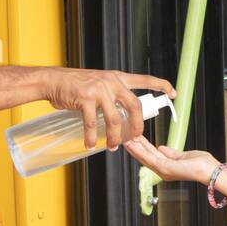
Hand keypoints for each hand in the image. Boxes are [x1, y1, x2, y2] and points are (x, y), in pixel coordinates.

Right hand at [42, 68, 174, 150]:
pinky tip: (90, 145)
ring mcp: (99, 90)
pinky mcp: (85, 99)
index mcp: (117, 78)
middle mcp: (111, 82)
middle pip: (135, 106)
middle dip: (137, 126)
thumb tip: (122, 112)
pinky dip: (91, 137)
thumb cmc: (75, 84)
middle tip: (135, 138)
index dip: (161, 85)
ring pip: (115, 120)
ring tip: (111, 147)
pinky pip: (92, 124)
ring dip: (114, 137)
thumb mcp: (99, 82)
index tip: (173, 93)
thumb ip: (112, 93)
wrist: (53, 80)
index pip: (145, 79)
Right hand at [123, 134, 218, 184]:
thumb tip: (161, 148)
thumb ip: (171, 153)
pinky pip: (149, 158)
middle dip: (135, 147)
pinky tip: (134, 144)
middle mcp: (163, 170)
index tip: (135, 139)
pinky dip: (140, 151)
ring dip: (134, 148)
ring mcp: (163, 170)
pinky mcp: (164, 168)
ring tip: (126, 139)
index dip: (142, 147)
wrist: (208, 170)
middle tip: (126, 137)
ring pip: (144, 157)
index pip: (151, 155)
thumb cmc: (201, 165)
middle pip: (145, 157)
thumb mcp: (182, 155)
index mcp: (167, 167)